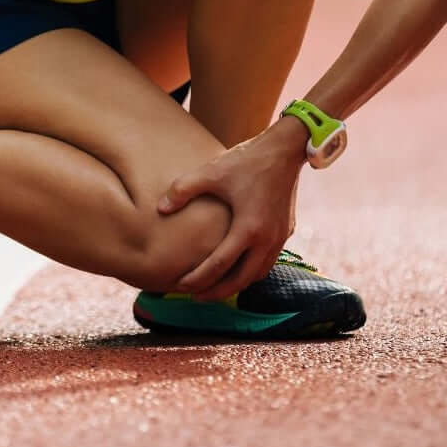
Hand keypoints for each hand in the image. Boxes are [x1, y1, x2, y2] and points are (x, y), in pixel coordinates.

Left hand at [157, 120, 307, 300]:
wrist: (286, 149)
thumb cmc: (247, 160)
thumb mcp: (211, 171)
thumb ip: (183, 189)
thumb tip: (160, 209)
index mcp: (248, 228)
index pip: (219, 266)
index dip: (198, 279)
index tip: (180, 286)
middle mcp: (267, 239)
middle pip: (241, 280)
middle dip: (217, 292)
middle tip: (195, 296)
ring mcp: (280, 237)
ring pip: (257, 274)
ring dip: (236, 284)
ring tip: (215, 286)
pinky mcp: (286, 231)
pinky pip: (268, 262)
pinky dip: (251, 271)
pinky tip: (238, 268)